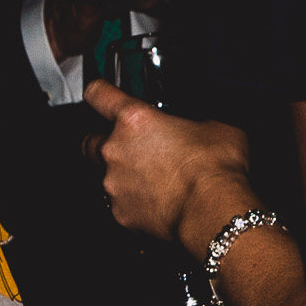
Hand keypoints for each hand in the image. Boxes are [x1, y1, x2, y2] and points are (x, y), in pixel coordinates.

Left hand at [84, 78, 256, 255]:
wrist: (213, 212)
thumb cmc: (214, 169)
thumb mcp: (215, 127)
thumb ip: (194, 121)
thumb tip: (199, 126)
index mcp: (134, 120)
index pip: (98, 94)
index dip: (99, 92)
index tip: (101, 95)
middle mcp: (115, 150)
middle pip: (90, 140)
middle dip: (104, 141)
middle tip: (131, 146)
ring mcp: (113, 183)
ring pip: (105, 175)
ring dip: (123, 174)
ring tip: (153, 179)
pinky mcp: (119, 212)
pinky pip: (120, 203)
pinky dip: (134, 201)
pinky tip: (157, 201)